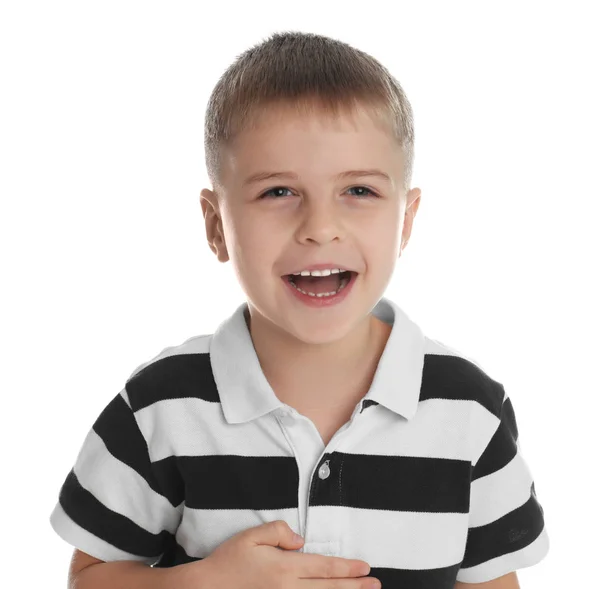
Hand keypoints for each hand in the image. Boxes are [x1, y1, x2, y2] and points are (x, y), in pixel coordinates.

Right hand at [177, 519, 380, 587]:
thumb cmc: (229, 560)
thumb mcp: (251, 536)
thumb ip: (279, 532)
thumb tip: (301, 540)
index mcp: (284, 567)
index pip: (324, 567)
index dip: (347, 568)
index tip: (366, 568)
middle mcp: (288, 588)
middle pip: (328, 588)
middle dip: (354, 587)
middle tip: (375, 585)